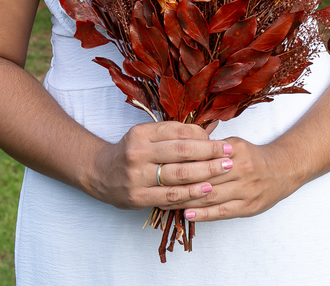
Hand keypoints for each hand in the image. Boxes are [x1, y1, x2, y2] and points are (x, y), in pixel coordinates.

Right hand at [86, 121, 232, 209]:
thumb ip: (173, 134)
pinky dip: (192, 193)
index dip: (203, 137)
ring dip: (205, 173)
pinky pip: (171, 196)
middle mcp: (138, 153)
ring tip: (223, 170)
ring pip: (179, 175)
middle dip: (210, 153)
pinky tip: (207, 190)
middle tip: (230, 155)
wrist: (99, 173)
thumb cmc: (130, 152)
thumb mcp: (146, 135)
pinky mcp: (138, 197)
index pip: (179, 132)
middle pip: (182, 152)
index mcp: (141, 133)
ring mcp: (137, 176)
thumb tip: (207, 133)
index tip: (222, 141)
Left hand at [171, 137, 295, 221]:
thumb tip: (182, 146)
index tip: (161, 165)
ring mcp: (246, 189)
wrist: (283, 170)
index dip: (180, 162)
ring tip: (165, 202)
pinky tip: (187, 214)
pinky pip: (223, 212)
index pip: (203, 156)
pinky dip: (204, 214)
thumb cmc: (253, 157)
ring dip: (186, 200)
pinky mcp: (249, 206)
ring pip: (211, 196)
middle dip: (178, 182)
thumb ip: (211, 146)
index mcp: (235, 150)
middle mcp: (242, 169)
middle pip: (204, 177)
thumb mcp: (234, 144)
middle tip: (156, 186)